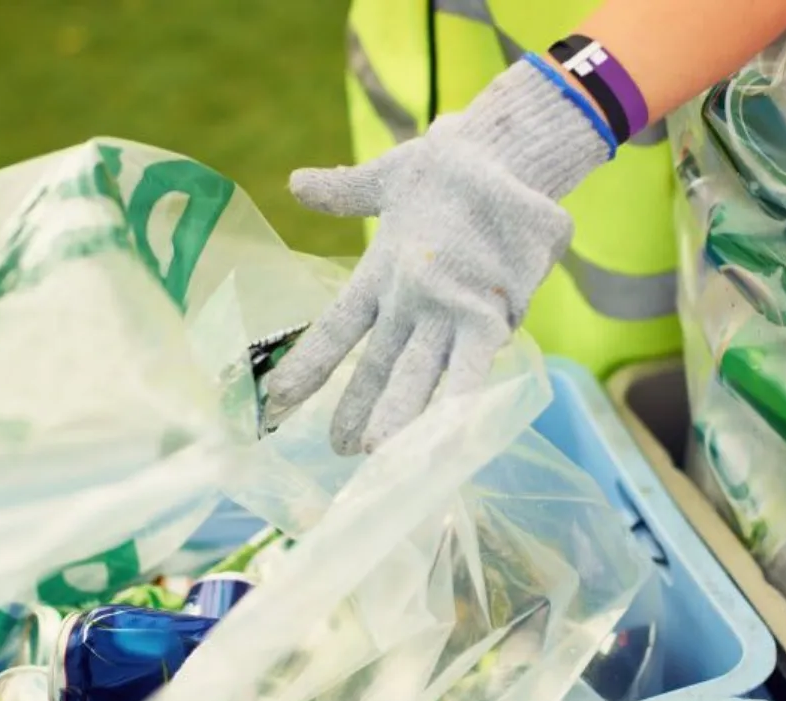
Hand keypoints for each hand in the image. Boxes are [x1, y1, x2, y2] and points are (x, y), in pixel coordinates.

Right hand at [264, 61, 608, 454]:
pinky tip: (454, 437)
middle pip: (380, 367)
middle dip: (361, 410)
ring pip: (419, 376)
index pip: (337, 329)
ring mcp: (451, 315)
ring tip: (381, 456)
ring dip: (401, 417)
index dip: (310, 366)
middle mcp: (414, 307)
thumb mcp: (390, 179)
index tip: (276, 402)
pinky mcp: (491, 316)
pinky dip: (463, 401)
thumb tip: (296, 184)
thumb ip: (345, 191)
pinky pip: (473, 366)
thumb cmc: (451, 172)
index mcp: (383, 278)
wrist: (508, 158)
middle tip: (342, 452)